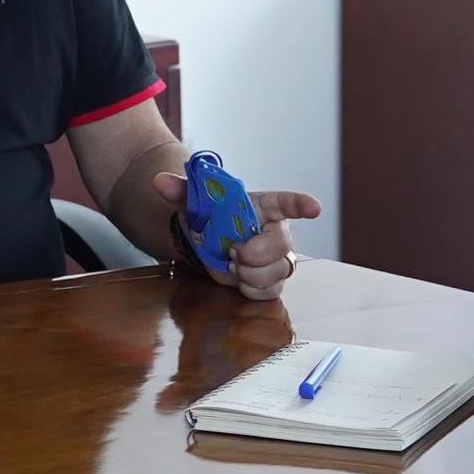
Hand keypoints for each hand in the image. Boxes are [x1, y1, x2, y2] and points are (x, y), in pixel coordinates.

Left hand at [153, 173, 314, 301]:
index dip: (301, 205)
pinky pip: (270, 292)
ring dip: (249, 274)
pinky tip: (237, 279)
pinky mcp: (272, 280)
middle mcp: (277, 231)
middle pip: (282, 247)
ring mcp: (278, 257)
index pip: (287, 203)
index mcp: (264, 207)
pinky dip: (250, 289)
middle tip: (232, 251)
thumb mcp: (195, 201)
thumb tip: (159, 181)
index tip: (314, 208)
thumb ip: (181, 190)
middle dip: (254, 254)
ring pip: (278, 273)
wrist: (208, 242)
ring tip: (231, 264)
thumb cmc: (211, 216)